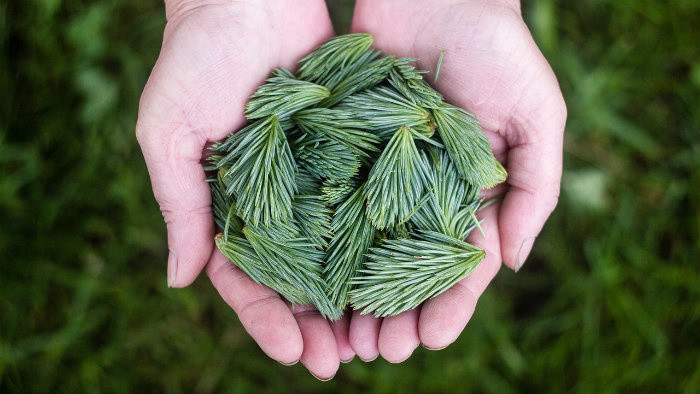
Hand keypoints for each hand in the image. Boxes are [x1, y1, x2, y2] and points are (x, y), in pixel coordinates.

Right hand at [135, 0, 352, 378]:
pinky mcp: (352, 150)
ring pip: (339, 251)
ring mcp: (317, 179)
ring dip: (356, 297)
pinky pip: (369, 200)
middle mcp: (277, 201)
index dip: (265, 320)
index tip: (291, 353)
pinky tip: (406, 273)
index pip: (244, 279)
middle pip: (298, 278)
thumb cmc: (195, 59)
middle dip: (317, 323)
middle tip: (340, 362)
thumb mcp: (169, 133)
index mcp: (229, 206)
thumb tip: (178, 279)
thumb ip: (178, 205)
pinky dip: (384, 239)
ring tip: (378, 338)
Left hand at [348, 0, 565, 361]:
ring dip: (355, 292)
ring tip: (342, 334)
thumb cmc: (500, 49)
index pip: (460, 263)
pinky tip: (309, 276)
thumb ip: (534, 189)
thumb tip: (513, 263)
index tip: (429, 339)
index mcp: (469, 193)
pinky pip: (332, 200)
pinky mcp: (345, 148)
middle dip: (396, 311)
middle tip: (379, 352)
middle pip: (406, 266)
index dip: (449, 305)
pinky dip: (322, 240)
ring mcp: (381, 173)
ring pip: (365, 245)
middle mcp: (423, 191)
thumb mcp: (538, 115)